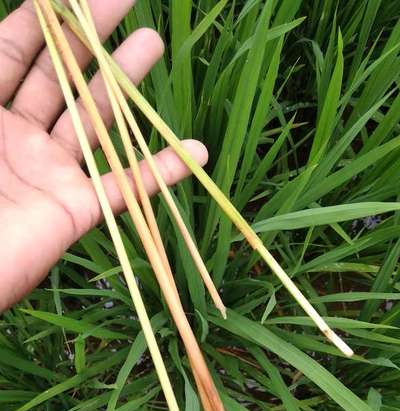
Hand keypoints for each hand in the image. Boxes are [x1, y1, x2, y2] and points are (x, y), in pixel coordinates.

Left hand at [0, 0, 206, 310]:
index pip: (14, 51)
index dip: (44, 19)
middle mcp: (17, 137)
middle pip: (59, 76)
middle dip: (91, 37)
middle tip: (125, 1)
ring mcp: (49, 172)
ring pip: (94, 120)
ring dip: (124, 85)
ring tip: (152, 43)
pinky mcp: (75, 210)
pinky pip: (123, 187)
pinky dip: (160, 172)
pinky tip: (193, 151)